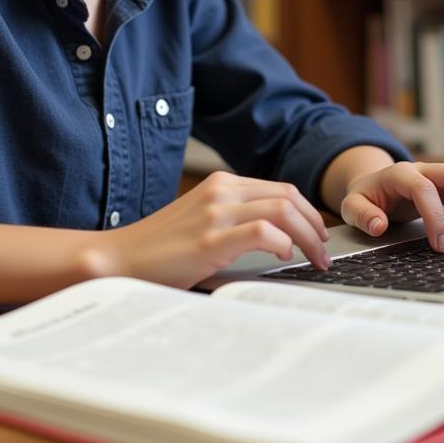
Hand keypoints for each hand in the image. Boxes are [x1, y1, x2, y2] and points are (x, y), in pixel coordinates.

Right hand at [103, 171, 330, 288]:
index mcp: (221, 183)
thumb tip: (282, 237)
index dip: (308, 212)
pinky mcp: (210, 240)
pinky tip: (285, 257)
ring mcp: (215, 213)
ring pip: (283, 210)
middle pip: (289, 196)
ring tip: (315, 259)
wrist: (118, 258)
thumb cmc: (160, 248)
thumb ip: (234, 218)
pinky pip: (263, 232)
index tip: (319, 235)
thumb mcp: (202, 220)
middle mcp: (221, 191)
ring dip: (308, 237)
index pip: (281, 190)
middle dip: (316, 225)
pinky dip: (283, 243)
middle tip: (325, 251)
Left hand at [339, 161, 443, 252]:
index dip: (434, 216)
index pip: (424, 188)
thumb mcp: (350, 206)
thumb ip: (361, 215)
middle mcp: (424, 170)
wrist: (372, 186)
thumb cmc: (365, 198)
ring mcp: (439, 176)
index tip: (438, 245)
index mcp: (400, 174)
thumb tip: (379, 226)